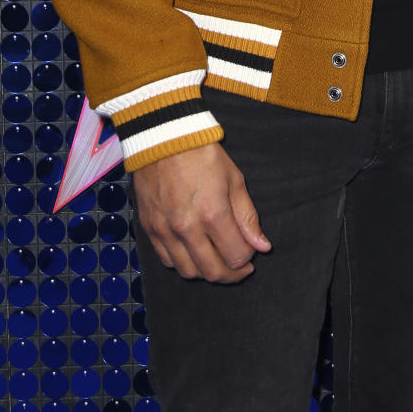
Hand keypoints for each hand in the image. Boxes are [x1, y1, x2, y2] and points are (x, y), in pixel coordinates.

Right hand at [132, 142, 270, 282]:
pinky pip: (167, 260)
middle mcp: (187, 229)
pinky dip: (183, 263)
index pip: (236, 257)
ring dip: (207, 271)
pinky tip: (194, 251)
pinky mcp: (150, 230)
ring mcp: (165, 231)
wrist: (164, 138)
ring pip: (189, 271)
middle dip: (231, 274)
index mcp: (213, 214)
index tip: (252, 251)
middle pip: (213, 272)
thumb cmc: (203, 154)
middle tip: (239, 266)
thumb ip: (248, 217)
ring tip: (217, 259)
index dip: (248, 259)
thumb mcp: (234, 180)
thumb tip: (263, 246)